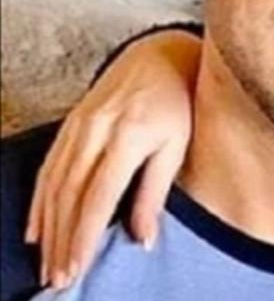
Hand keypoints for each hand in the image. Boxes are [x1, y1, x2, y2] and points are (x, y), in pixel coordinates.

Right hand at [25, 28, 201, 289]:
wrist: (162, 56)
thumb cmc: (179, 104)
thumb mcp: (177, 146)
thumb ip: (156, 191)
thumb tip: (143, 238)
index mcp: (129, 136)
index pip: (99, 195)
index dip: (85, 234)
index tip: (78, 265)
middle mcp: (97, 130)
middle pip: (70, 194)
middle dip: (61, 239)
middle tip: (58, 276)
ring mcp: (80, 125)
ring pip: (54, 184)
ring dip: (47, 227)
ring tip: (46, 261)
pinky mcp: (71, 123)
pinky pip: (48, 167)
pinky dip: (39, 201)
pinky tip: (35, 228)